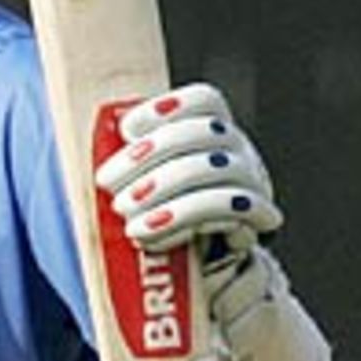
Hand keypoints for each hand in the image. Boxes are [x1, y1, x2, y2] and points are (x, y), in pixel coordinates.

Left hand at [95, 81, 282, 261]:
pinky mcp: (256, 217)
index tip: (127, 129)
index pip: (203, 100)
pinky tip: (151, 235)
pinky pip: (230, 211)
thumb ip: (136, 163)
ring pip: (215, 169)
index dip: (168, 107)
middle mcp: (237, 148)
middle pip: (203, 133)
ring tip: (127, 218)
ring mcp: (251, 179)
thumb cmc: (168, 211)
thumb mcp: (151, 179)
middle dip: (149, 155)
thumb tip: (104, 170)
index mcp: (214, 127)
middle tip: (107, 184)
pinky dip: (185, 220)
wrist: (204, 260)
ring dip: (164, 190)